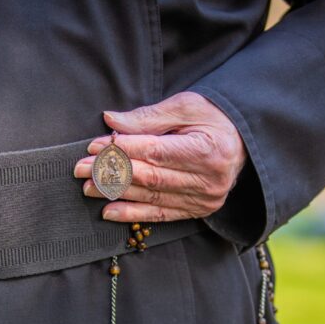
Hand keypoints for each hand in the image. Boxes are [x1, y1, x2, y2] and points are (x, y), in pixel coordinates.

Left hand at [74, 91, 246, 222]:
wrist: (244, 143)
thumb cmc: (213, 119)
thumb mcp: (186, 107)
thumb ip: (148, 117)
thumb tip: (111, 120)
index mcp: (207, 149)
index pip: (156, 151)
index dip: (122, 150)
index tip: (93, 146)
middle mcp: (207, 179)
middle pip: (150, 177)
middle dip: (111, 172)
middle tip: (80, 168)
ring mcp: (203, 199)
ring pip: (151, 198)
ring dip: (115, 194)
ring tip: (88, 187)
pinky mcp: (197, 211)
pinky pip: (160, 216)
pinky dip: (133, 215)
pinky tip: (109, 212)